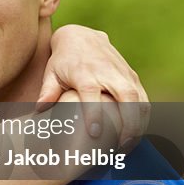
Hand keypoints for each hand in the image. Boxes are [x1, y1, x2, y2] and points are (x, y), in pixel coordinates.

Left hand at [36, 25, 148, 144]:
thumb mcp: (51, 73)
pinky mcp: (132, 76)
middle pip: (125, 96)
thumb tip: (39, 110)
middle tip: (121, 147)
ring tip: (129, 146)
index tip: (95, 134)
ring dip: (139, 124)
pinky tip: (137, 135)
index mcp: (84, 72)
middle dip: (128, 123)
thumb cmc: (63, 61)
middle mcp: (107, 72)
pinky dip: (144, 118)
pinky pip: (144, 98)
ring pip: (139, 99)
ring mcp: (123, 73)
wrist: (82, 36)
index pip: (92, 92)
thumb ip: (47, 91)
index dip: (94, 113)